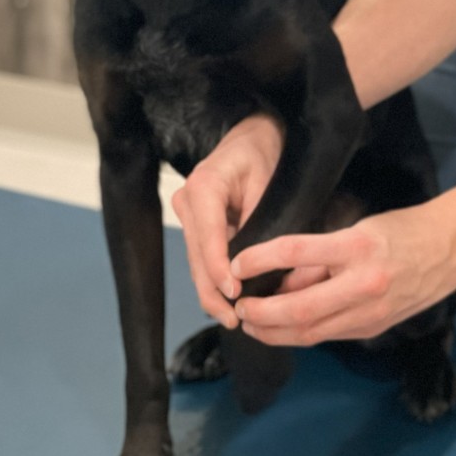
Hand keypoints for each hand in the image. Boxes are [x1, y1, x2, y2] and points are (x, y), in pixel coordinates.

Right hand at [171, 113, 285, 327]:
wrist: (255, 135)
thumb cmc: (265, 154)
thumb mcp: (268, 184)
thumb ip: (260, 221)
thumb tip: (255, 264)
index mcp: (203, 186)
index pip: (208, 237)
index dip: (219, 269)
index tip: (234, 295)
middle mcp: (187, 200)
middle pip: (197, 256)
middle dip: (213, 291)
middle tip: (234, 320)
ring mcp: (187, 212)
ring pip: (196, 261)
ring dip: (212, 291)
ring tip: (232, 319)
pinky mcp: (194, 224)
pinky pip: (202, 256)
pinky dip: (213, 278)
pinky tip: (227, 302)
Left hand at [228, 199, 455, 345]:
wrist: (449, 248)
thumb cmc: (400, 229)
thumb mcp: (357, 227)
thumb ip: (320, 255)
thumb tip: (282, 279)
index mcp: (356, 247)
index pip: (295, 252)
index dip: (259, 260)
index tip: (235, 264)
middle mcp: (363, 284)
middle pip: (299, 309)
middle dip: (261, 315)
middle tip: (238, 309)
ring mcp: (370, 312)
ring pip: (311, 332)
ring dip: (275, 332)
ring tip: (251, 324)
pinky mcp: (374, 328)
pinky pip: (329, 334)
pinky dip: (301, 333)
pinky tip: (282, 328)